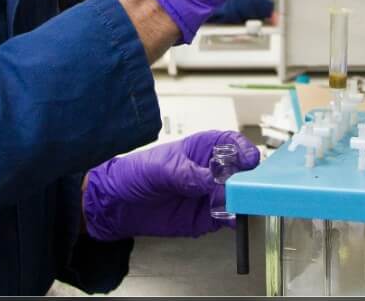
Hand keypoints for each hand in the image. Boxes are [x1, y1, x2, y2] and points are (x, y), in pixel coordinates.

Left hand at [82, 130, 260, 241]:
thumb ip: (188, 174)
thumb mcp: (161, 169)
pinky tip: (229, 219)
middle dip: (247, 179)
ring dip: (241, 202)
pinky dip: (232, 220)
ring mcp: (211, 194)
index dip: (244, 150)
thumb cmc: (135, 173)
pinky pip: (228, 218)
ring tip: (234, 205)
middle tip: (241, 188)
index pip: (233, 143)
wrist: (116, 204)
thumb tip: (214, 179)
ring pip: (238, 197)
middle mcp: (212, 171)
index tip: (248, 160)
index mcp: (203, 148)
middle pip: (242, 172)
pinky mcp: (206, 217)